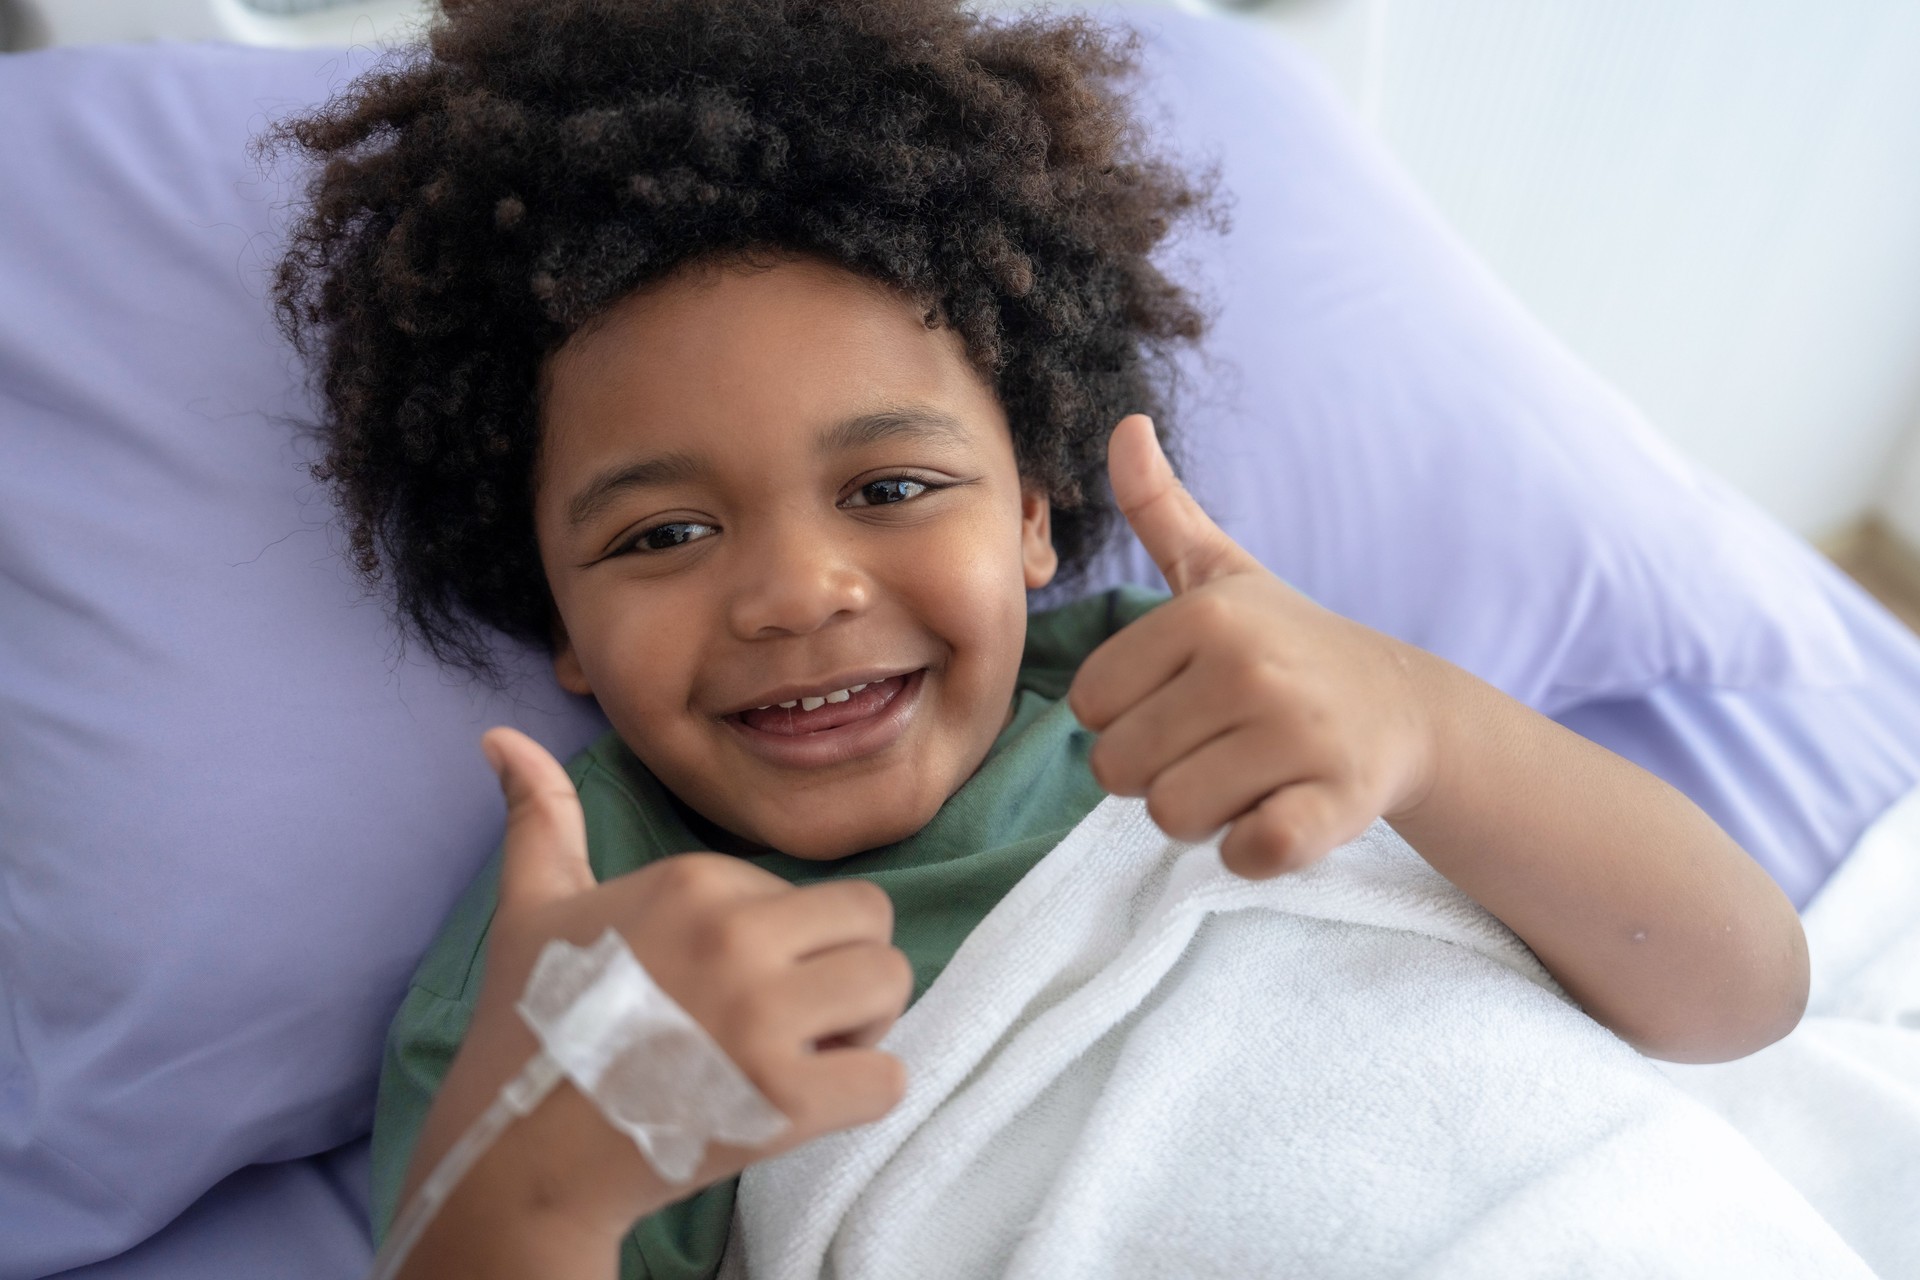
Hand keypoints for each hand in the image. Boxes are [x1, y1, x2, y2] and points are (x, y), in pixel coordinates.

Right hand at [401, 727, 910, 1256]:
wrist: (519, 1154)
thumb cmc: (533, 1022)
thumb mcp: (533, 906)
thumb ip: (541, 815)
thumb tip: (502, 736)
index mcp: (694, 882)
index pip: (807, 888)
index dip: (784, 941)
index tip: (722, 984)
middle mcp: (735, 936)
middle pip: (872, 920)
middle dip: (842, 968)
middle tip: (785, 1016)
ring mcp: (763, 1020)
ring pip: (892, 984)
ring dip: (860, 1025)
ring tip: (798, 1052)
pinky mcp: (786, 1101)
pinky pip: (888, 1077)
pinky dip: (860, 1094)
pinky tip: (800, 1103)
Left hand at [1068, 415, 1441, 878]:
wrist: (1403, 707)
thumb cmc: (1286, 644)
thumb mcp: (1222, 573)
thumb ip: (1160, 508)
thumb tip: (1124, 425)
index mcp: (1206, 618)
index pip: (1091, 707)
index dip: (1126, 718)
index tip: (1181, 702)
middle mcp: (1249, 671)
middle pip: (1119, 770)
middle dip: (1156, 771)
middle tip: (1214, 747)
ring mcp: (1296, 739)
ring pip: (1171, 816)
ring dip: (1202, 813)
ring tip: (1247, 775)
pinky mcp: (1334, 806)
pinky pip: (1245, 854)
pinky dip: (1251, 850)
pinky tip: (1279, 813)